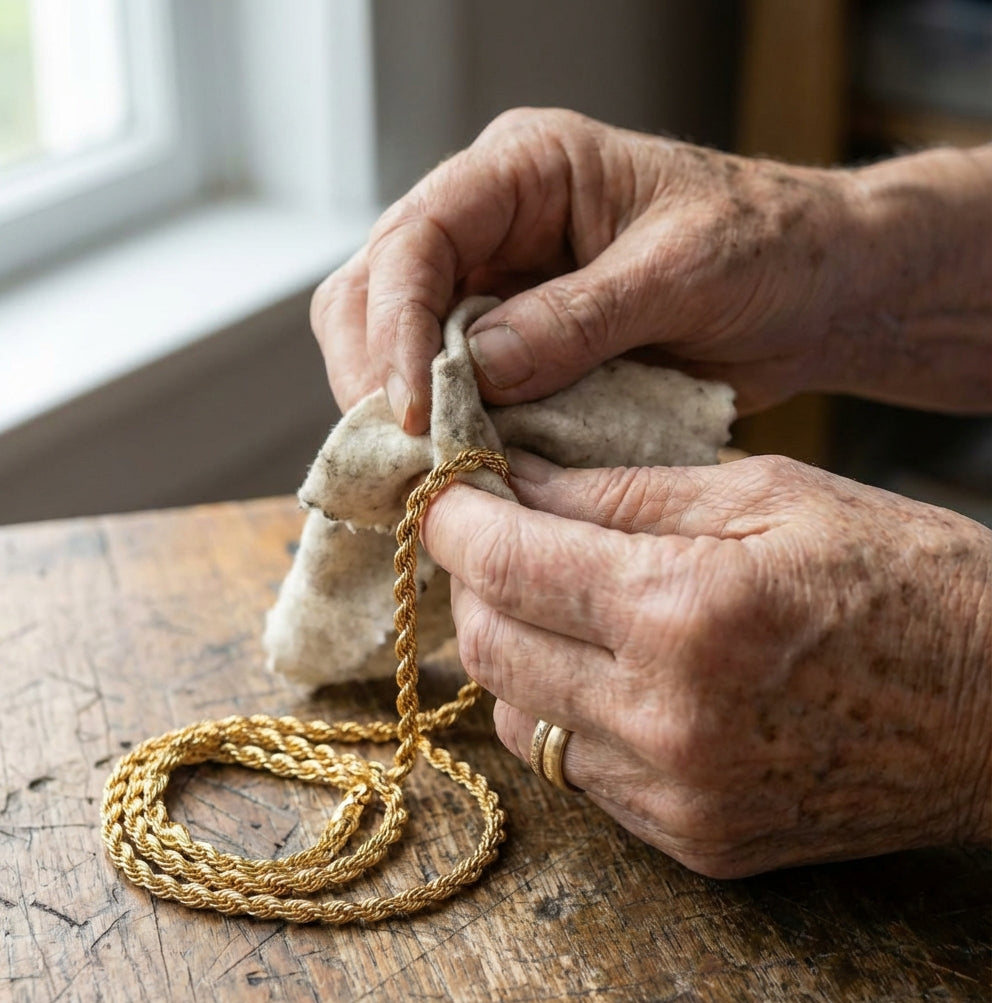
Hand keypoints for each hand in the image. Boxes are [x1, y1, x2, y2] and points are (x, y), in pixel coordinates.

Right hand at [311, 108, 991, 432]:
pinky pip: (449, 390)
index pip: (417, 238)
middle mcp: (491, 224)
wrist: (813, 290)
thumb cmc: (766, 248)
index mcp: (524, 170)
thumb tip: (473, 372)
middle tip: (407, 457)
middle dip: (378, 375)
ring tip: (427, 472)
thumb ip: (578, 318)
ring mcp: (495, 288)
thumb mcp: (681, 272)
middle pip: (375, 291)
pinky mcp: (513, 348)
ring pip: (394, 344)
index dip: (398, 326)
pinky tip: (458, 471)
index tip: (412, 411)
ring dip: (402, 411)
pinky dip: (446, 432)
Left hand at [421, 451, 991, 876]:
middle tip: (495, 538)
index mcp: (689, 612)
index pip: (509, 564)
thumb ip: (625, 493)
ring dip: (514, 651)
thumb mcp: (770, 496)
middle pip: (491, 649)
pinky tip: (606, 669)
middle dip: (472, 583)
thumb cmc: (905, 580)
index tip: (443, 496)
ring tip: (553, 602)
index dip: (455, 522)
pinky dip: (566, 711)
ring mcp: (678, 797)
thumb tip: (518, 481)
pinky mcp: (694, 843)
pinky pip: (578, 772)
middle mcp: (669, 720)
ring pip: (519, 720)